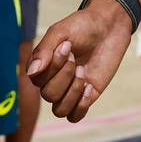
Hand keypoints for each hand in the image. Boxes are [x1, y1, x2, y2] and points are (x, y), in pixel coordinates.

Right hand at [26, 0, 132, 121]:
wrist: (109, 26)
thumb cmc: (82, 26)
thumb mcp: (61, 32)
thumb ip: (44, 50)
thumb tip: (31, 73)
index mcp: (42, 67)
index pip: (37, 80)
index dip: (53, 67)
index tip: (67, 46)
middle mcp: (53, 81)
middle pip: (49, 95)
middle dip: (65, 76)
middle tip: (77, 58)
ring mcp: (70, 90)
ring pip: (59, 110)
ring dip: (73, 92)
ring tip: (83, 72)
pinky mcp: (87, 95)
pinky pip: (75, 116)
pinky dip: (81, 105)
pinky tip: (90, 86)